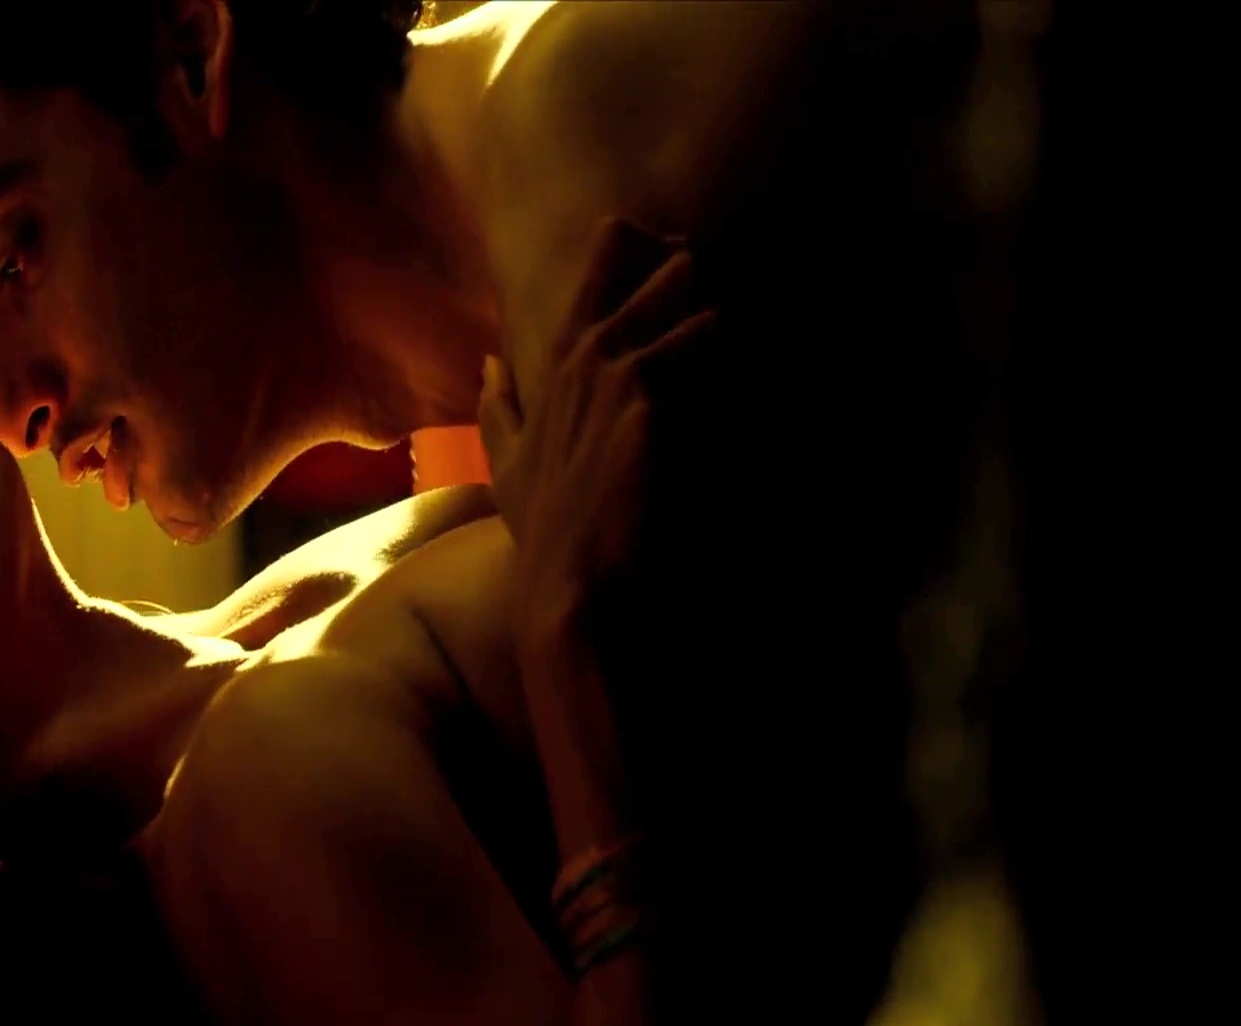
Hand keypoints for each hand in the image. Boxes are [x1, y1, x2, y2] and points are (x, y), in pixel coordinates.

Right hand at [479, 217, 716, 644]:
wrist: (575, 583)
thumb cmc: (548, 532)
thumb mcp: (508, 464)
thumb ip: (497, 408)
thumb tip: (488, 362)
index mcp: (555, 371)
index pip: (586, 293)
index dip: (611, 259)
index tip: (635, 228)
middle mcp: (582, 362)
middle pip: (635, 284)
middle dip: (673, 264)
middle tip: (708, 248)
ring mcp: (613, 374)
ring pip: (675, 307)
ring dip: (710, 299)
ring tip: (745, 299)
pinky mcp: (644, 398)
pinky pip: (701, 348)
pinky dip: (728, 342)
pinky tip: (752, 340)